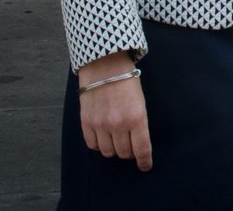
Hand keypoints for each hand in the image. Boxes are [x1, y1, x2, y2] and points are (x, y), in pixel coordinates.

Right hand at [77, 51, 151, 170]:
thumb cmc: (126, 81)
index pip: (142, 149)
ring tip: (116, 139)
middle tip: (130, 146)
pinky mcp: (86, 122)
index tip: (145, 166)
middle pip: (124, 153)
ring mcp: (101, 124)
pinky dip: (98, 144)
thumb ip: (138, 123)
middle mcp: (118, 124)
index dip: (144, 161)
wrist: (105, 65)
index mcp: (137, 118)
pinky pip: (92, 145)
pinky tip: (102, 136)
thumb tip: (138, 145)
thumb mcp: (140, 101)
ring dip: (113, 149)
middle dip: (129, 153)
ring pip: (108, 152)